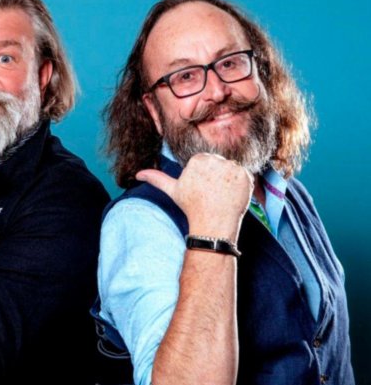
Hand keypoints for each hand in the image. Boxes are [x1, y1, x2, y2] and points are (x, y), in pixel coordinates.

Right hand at [136, 153, 252, 240]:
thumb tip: (138, 174)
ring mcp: (232, 167)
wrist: (212, 224)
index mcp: (198, 159)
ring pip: (231, 169)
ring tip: (221, 195)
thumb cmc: (192, 207)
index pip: (205, 162)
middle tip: (211, 194)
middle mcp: (216, 160)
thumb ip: (157, 178)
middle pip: (219, 164)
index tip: (201, 189)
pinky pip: (244, 175)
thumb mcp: (173, 191)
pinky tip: (231, 195)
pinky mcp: (245, 175)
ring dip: (228, 180)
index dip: (203, 176)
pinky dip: (240, 185)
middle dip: (216, 177)